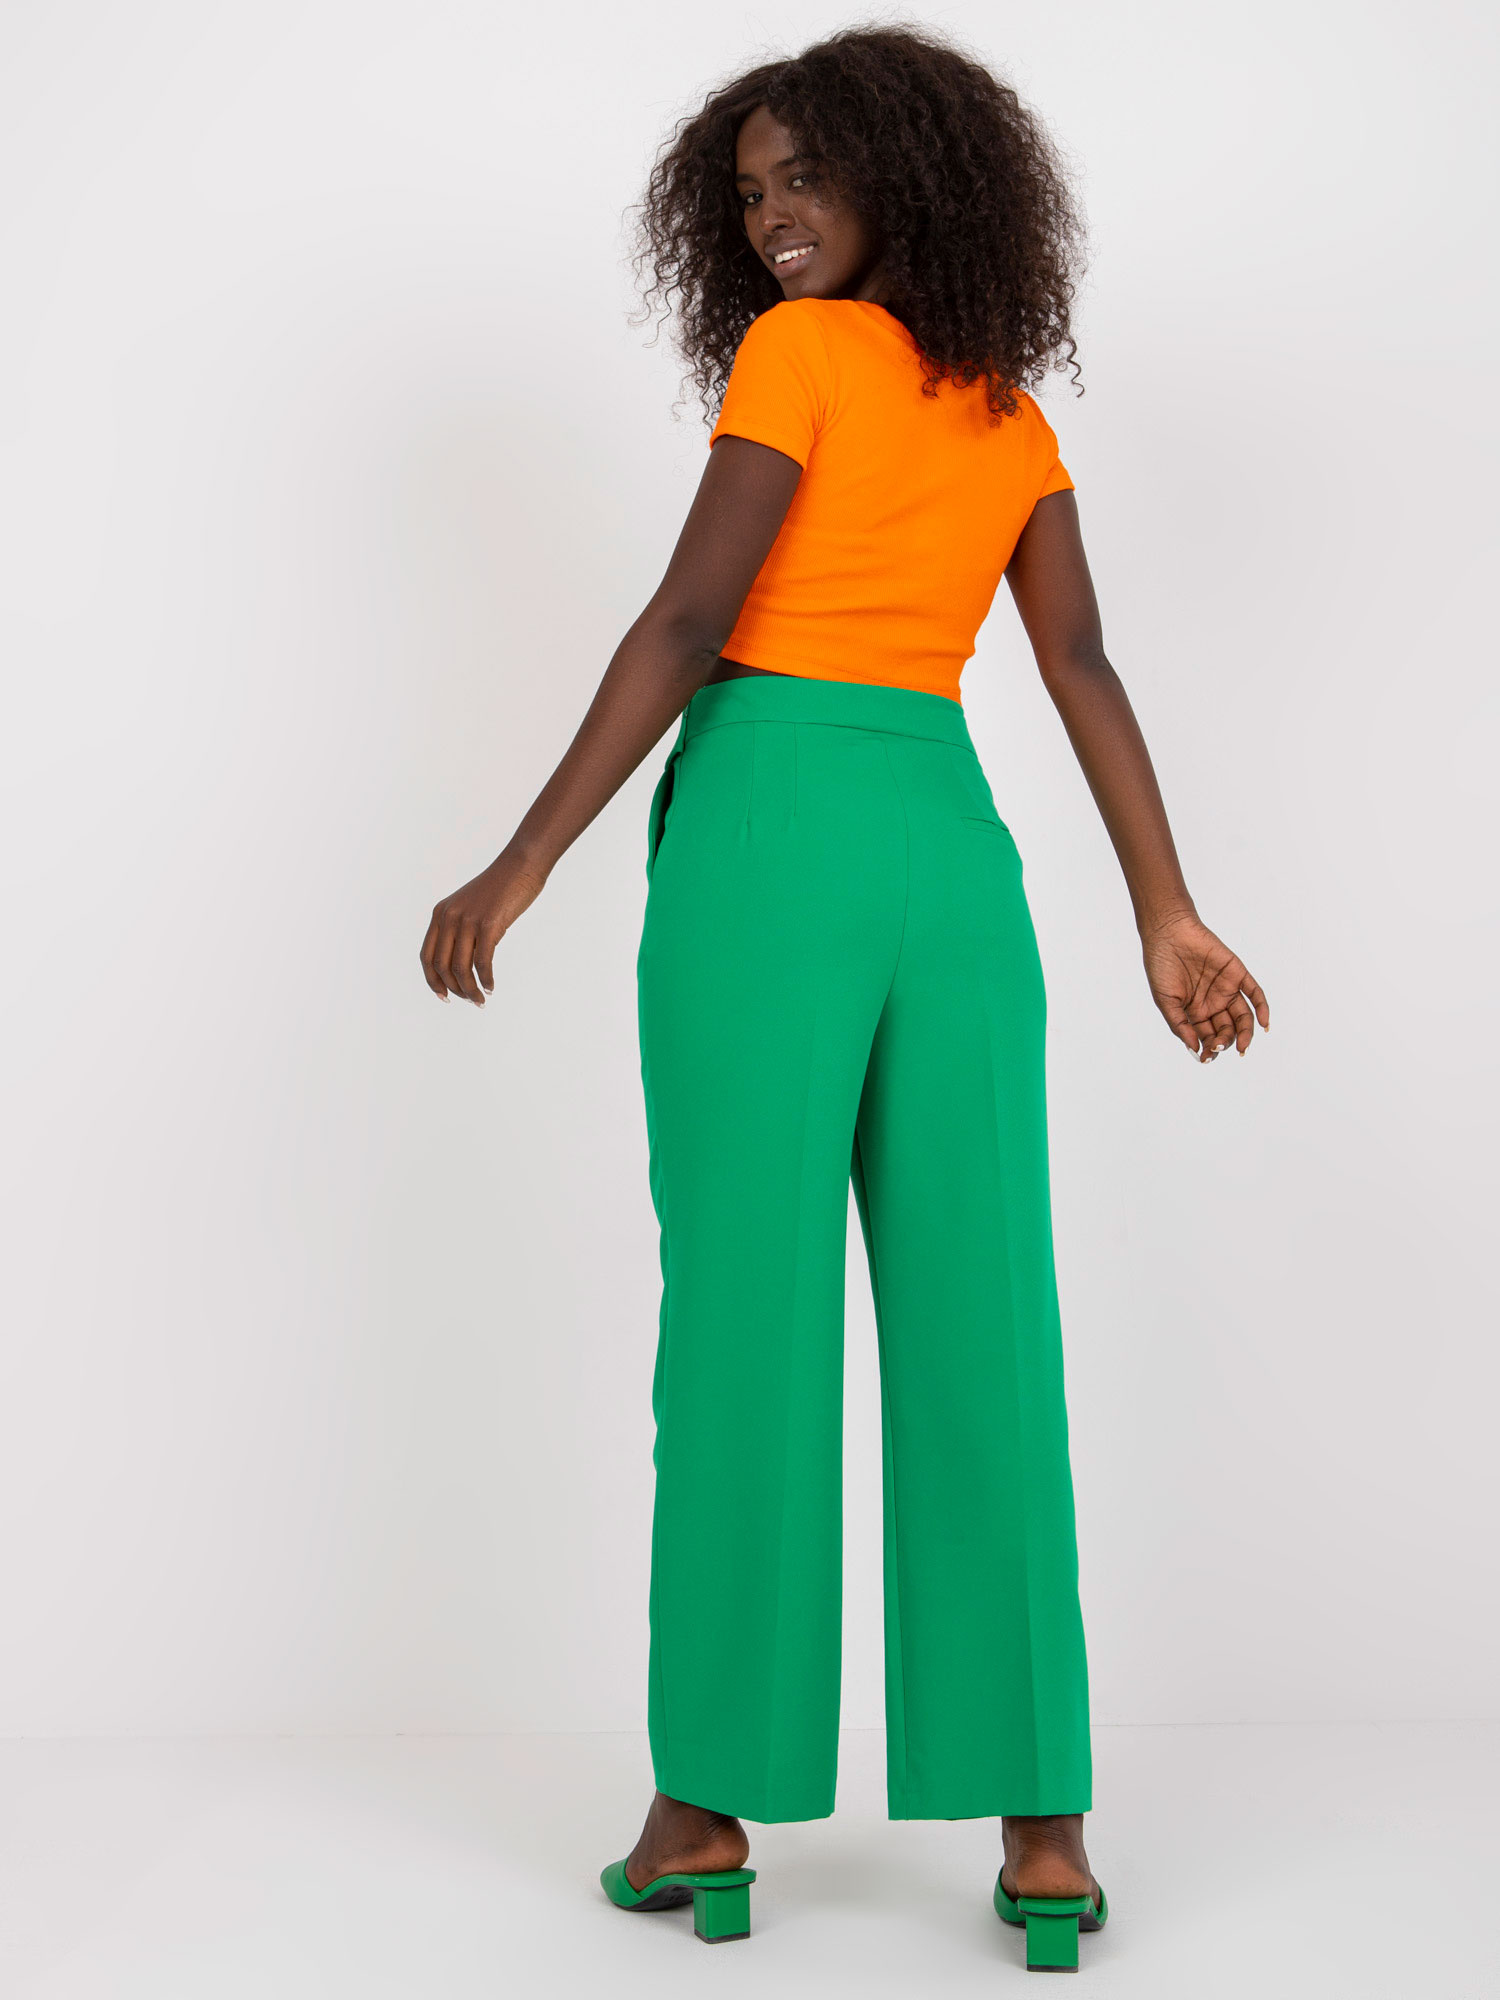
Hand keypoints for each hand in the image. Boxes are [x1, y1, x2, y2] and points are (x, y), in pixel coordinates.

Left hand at [420, 851, 547, 1004]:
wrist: (520, 866)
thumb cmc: (500, 887)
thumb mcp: (470, 906)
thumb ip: (461, 928)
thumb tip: (463, 960)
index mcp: (441, 914)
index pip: (427, 956)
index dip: (432, 980)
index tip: (444, 996)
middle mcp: (449, 917)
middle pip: (441, 966)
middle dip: (454, 989)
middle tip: (470, 1000)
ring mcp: (468, 921)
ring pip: (461, 967)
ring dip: (470, 989)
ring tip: (480, 999)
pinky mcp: (489, 925)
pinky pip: (482, 962)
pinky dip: (486, 979)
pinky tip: (491, 986)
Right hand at [1141, 913, 1269, 1061]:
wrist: (1168, 934)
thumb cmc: (1161, 965)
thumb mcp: (1166, 1001)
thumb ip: (1180, 1025)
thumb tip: (1194, 1048)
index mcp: (1195, 1012)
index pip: (1208, 1037)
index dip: (1209, 1050)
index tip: (1206, 1057)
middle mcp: (1213, 1003)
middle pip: (1227, 1030)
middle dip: (1225, 1042)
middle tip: (1219, 1046)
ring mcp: (1227, 989)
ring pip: (1243, 1017)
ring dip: (1245, 1033)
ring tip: (1242, 1045)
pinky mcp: (1237, 973)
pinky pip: (1254, 993)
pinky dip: (1262, 1008)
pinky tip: (1265, 1024)